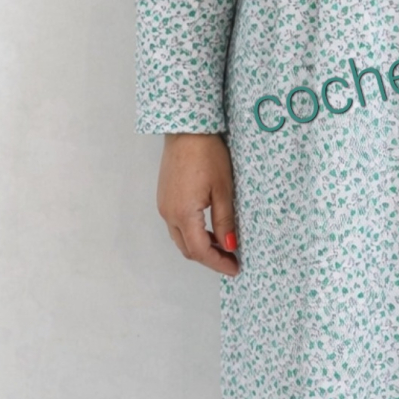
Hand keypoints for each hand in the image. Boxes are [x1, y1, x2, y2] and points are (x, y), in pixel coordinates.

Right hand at [157, 133, 239, 275]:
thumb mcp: (223, 189)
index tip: (235, 268)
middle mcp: (168, 214)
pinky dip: (192, 233)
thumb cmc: (207, 155)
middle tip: (231, 260)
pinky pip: (176, 225)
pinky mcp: (164, 198)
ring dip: (200, 246)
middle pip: (188, 249)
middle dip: (210, 258)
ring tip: (223, 245)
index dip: (218, 263)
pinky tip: (208, 229)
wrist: (186, 130)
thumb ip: (225, 221)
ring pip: (181, 238)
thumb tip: (230, 246)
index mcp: (183, 214)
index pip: (200, 251)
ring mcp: (163, 206)